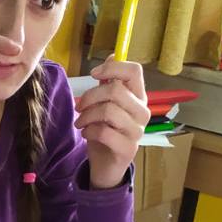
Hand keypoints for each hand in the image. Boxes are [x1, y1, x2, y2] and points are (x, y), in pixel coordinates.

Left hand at [73, 57, 147, 190]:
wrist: (106, 166)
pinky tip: (86, 134)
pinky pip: (105, 132)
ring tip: (80, 122)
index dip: (113, 67)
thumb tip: (112, 55)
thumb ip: (109, 83)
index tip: (94, 74)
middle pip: (116, 90)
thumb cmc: (106, 132)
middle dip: (90, 96)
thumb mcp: (105, 105)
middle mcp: (142, 112)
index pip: (134, 71)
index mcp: (138, 97)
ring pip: (108, 111)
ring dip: (87, 116)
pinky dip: (89, 131)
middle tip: (79, 107)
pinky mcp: (128, 149)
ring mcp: (137, 131)